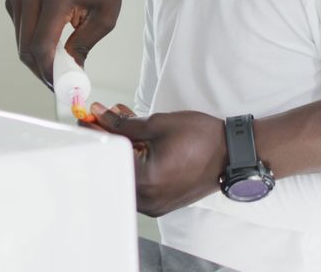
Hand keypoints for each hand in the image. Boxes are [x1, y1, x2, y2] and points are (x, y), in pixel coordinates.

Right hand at [5, 0, 121, 85]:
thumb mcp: (105, 17)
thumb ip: (84, 45)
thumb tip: (70, 76)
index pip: (42, 43)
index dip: (48, 70)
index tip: (60, 87)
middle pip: (26, 46)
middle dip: (41, 70)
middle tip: (58, 83)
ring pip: (20, 41)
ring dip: (37, 58)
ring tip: (60, 62)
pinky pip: (19, 31)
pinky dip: (32, 43)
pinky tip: (51, 39)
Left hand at [90, 103, 227, 216]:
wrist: (233, 153)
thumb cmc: (204, 139)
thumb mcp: (159, 124)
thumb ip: (124, 122)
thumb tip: (101, 116)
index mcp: (146, 182)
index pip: (109, 157)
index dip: (96, 135)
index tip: (87, 120)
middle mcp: (148, 200)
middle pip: (115, 168)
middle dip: (109, 140)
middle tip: (104, 118)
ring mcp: (155, 204)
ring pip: (127, 174)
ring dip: (123, 149)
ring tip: (124, 123)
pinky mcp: (162, 202)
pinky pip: (140, 182)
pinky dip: (135, 161)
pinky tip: (136, 140)